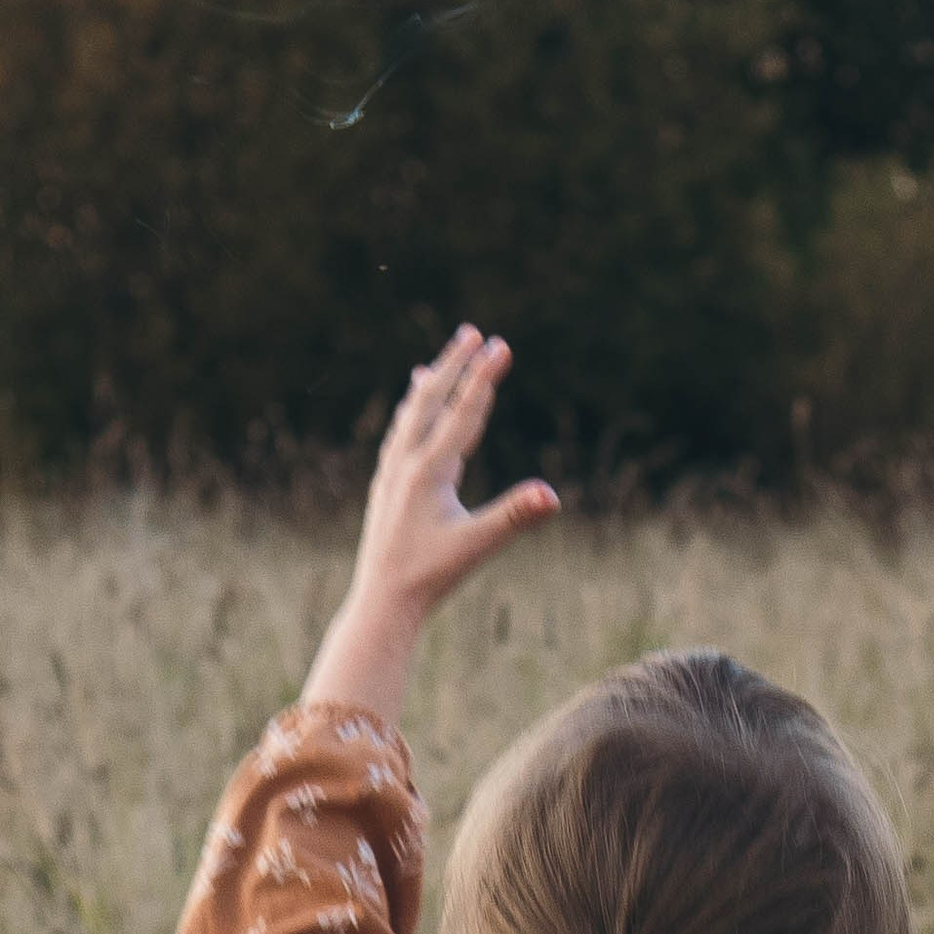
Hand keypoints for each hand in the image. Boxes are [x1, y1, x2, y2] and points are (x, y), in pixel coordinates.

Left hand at [302, 325, 559, 722]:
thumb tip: (551, 496)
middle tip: (473, 332)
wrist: (382, 601)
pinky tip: (410, 418)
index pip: (463, 412)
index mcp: (429, 471)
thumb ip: (514, 516)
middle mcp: (406, 463)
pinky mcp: (386, 488)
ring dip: (429, 386)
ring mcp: (392, 474)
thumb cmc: (430, 575)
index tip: (501, 344)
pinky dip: (410, 416)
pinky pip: (399, 438)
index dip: (484, 377)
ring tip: (436, 364)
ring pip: (410, 417)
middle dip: (454, 365)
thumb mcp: (478, 545)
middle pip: (431, 401)